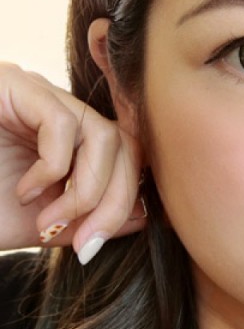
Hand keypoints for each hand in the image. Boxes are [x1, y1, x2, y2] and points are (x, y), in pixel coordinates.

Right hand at [0, 63, 145, 262]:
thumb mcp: (39, 221)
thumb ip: (88, 217)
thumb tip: (143, 217)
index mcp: (70, 141)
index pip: (127, 157)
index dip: (125, 199)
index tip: (96, 243)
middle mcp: (60, 111)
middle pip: (124, 145)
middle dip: (113, 200)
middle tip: (83, 241)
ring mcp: (38, 94)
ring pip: (103, 135)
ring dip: (84, 191)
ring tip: (48, 221)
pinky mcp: (15, 85)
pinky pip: (63, 125)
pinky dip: (53, 168)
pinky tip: (25, 189)